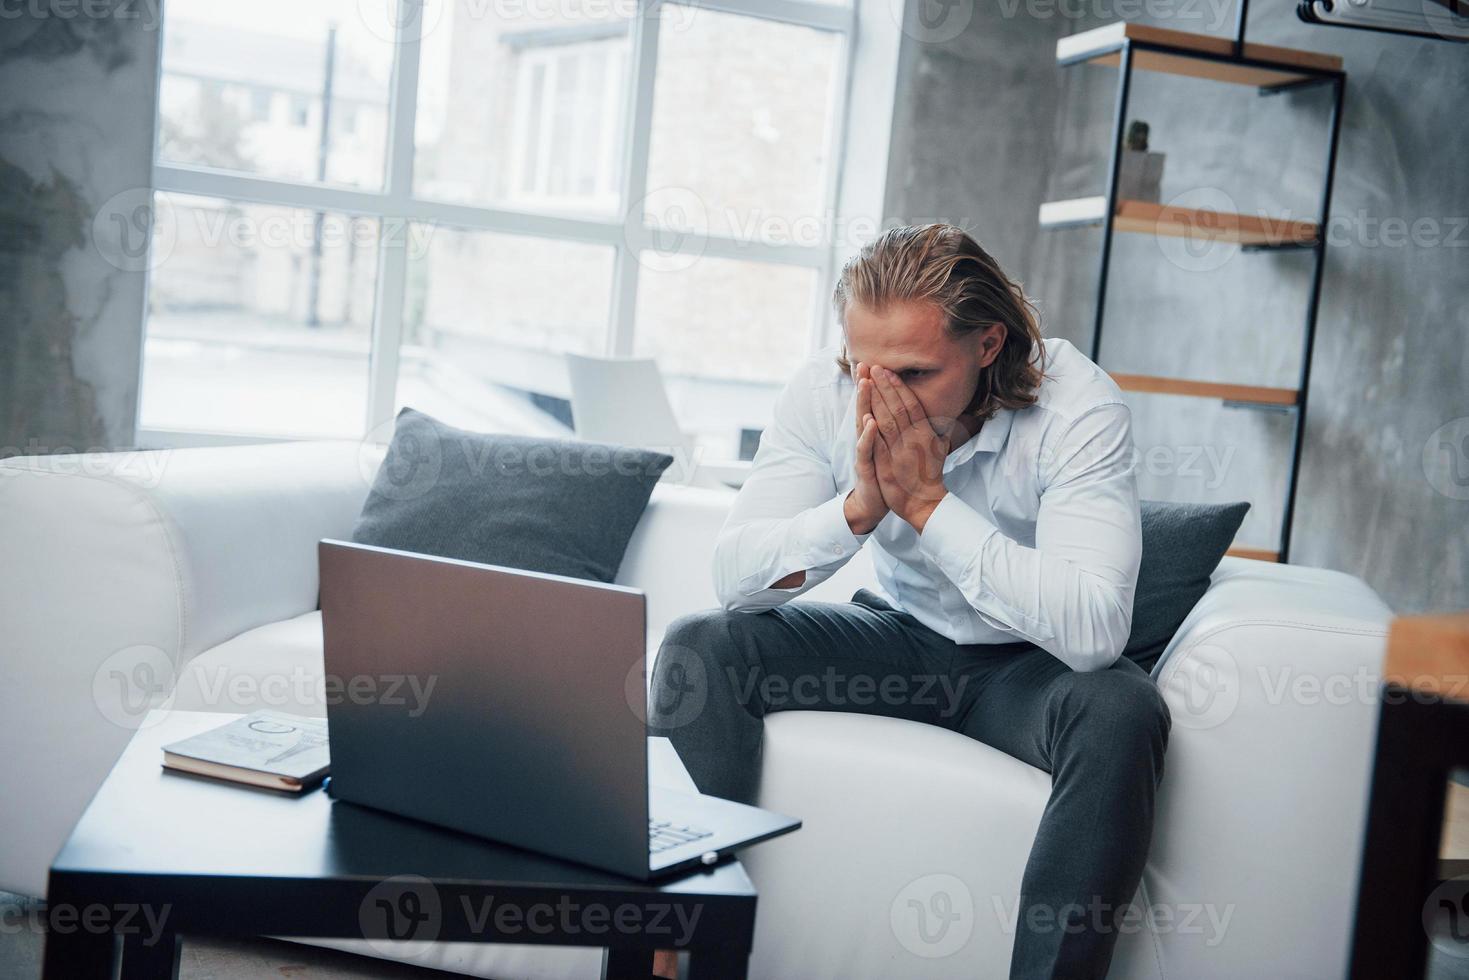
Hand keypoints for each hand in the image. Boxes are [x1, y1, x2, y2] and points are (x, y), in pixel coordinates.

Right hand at [844, 361, 888, 534]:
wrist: (877, 503)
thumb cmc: (888, 475)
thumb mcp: (898, 450)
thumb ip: (903, 431)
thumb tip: (919, 415)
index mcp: (879, 433)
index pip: (877, 404)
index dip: (877, 385)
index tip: (878, 364)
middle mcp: (869, 439)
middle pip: (867, 407)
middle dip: (866, 385)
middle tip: (864, 363)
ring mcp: (867, 452)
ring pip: (863, 423)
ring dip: (863, 403)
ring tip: (864, 383)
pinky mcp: (866, 467)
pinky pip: (866, 450)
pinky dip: (868, 436)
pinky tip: (871, 422)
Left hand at [868, 365, 947, 531]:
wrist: (925, 503)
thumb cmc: (929, 475)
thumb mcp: (938, 448)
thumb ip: (936, 430)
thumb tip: (942, 416)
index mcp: (924, 433)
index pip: (911, 404)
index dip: (898, 386)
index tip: (888, 371)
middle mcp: (913, 440)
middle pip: (898, 407)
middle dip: (885, 386)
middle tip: (874, 367)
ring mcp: (901, 453)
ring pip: (887, 421)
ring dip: (877, 400)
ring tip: (867, 382)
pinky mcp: (889, 466)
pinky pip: (880, 446)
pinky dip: (873, 431)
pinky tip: (865, 416)